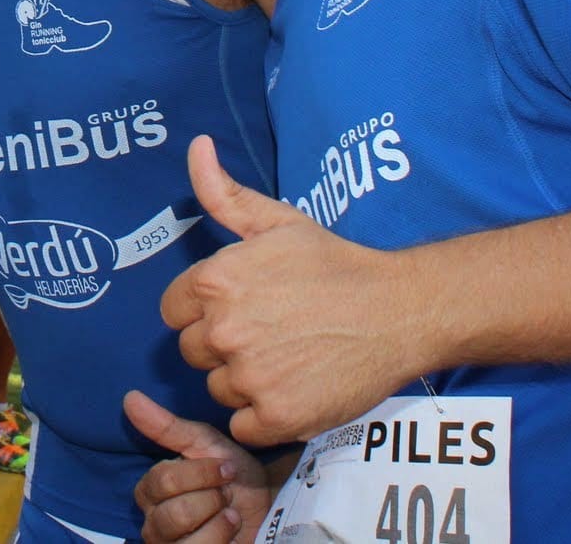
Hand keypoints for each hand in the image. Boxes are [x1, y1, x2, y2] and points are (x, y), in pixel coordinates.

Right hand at [126, 391, 270, 542]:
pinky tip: (232, 528)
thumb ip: (167, 427)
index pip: (162, 481)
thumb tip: (130, 398)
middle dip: (210, 498)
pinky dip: (221, 537)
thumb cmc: (234, 474)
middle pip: (172, 513)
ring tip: (230, 513)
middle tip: (226, 493)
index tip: (226, 468)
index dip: (199, 473)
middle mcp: (153, 521)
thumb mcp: (206, 445)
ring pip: (183, 538)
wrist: (268, 505)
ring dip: (217, 521)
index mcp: (151, 490)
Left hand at [165, 136, 418, 444]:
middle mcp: (223, 329)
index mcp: (215, 281)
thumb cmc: (334, 264)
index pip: (173, 312)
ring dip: (244, 381)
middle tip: (270, 333)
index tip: (241, 309)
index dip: (203, 312)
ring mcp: (248, 376)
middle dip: (222, 345)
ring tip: (288, 357)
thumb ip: (224, 192)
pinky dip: (263, 416)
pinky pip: (242, 425)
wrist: (397, 310)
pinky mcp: (275, 416)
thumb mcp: (277, 221)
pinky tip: (294, 388)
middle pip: (193, 352)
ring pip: (218, 389)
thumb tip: (196, 146)